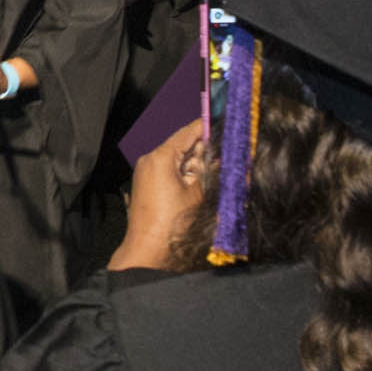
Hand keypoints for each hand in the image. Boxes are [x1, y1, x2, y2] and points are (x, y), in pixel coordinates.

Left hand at [109, 118, 209, 270]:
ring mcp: (145, 171)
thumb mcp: (198, 193)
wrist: (148, 248)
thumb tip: (220, 155)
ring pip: (176, 157)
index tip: (223, 121)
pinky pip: (168, 169)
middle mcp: (150, 159)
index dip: (206, 126)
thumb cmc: (172, 223)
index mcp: (161, 157)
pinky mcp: (146, 183)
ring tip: (215, 165)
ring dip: (195, 160)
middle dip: (203, 147)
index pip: (188, 132)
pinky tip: (199, 178)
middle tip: (225, 147)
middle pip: (182, 144)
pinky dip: (184, 170)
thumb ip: (209, 170)